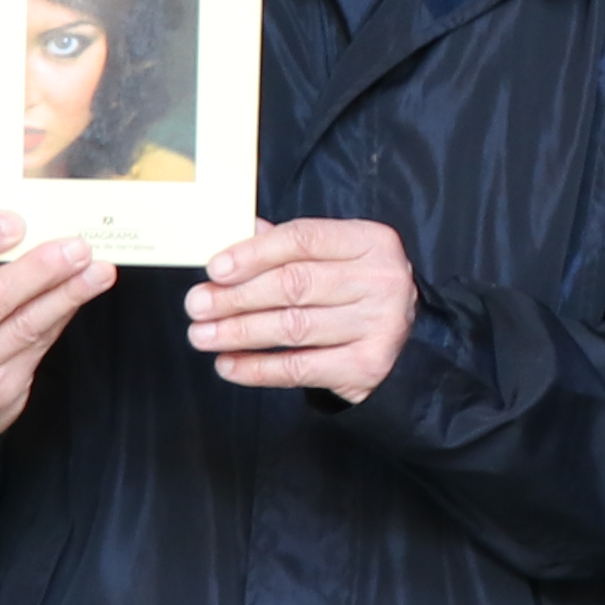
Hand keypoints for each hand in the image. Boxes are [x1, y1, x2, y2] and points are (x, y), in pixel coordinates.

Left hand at [189, 219, 418, 401]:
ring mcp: (379, 324)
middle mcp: (381, 279)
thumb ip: (289, 246)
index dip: (253, 254)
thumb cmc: (358, 292)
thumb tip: (235, 236)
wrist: (408, 344)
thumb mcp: (336, 258)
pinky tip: (229, 364)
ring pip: (293, 327)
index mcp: (371, 241)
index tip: (215, 269)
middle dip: (236, 297)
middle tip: (197, 305)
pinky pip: (300, 367)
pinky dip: (257, 368)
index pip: (302, 239)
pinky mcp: (368, 365)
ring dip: (239, 333)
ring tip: (203, 335)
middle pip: (294, 285)